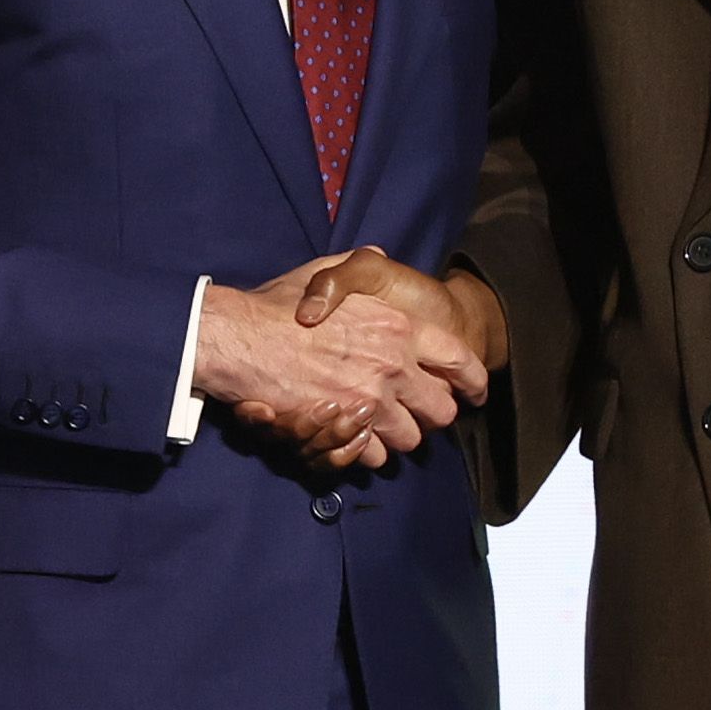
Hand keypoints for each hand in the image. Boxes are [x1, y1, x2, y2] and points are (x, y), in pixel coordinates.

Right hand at [198, 259, 470, 469]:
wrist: (238, 340)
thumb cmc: (276, 305)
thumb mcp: (325, 270)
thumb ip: (359, 265)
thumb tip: (378, 254)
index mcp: (398, 325)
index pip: (460, 359)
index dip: (471, 380)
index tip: (472, 391)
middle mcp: (393, 365)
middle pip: (441, 409)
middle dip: (431, 414)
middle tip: (414, 412)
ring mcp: (370, 400)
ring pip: (411, 439)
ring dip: (398, 437)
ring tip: (381, 427)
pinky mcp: (344, 429)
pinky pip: (374, 455)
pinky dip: (367, 452)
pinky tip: (354, 438)